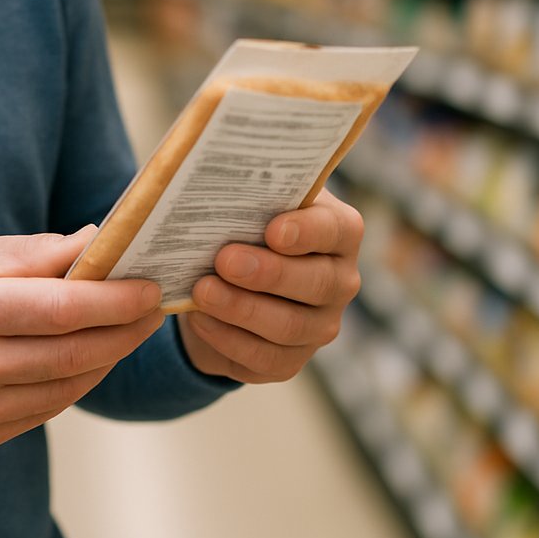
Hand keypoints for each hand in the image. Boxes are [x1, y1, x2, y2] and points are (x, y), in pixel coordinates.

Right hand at [0, 227, 163, 448]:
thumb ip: (35, 252)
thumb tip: (98, 240)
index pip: (61, 308)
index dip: (115, 300)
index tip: (149, 288)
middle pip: (73, 351)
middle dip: (126, 330)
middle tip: (154, 309)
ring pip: (69, 385)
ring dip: (110, 357)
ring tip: (130, 330)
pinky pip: (50, 409)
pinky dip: (79, 381)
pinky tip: (92, 358)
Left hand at [178, 189, 362, 382]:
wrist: (226, 283)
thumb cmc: (242, 228)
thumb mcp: (249, 204)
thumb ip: (248, 193)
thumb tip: (213, 176)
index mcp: (337, 233)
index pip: (336, 231)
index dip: (307, 232)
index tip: (273, 230)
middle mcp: (339, 281)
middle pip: (316, 283)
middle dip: (268, 273)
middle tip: (224, 260)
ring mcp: (319, 326)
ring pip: (289, 326)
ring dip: (241, 308)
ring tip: (202, 291)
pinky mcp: (290, 361)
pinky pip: (264, 358)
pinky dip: (227, 338)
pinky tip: (199, 318)